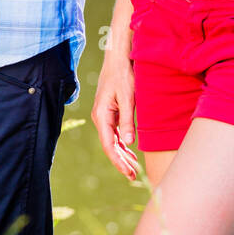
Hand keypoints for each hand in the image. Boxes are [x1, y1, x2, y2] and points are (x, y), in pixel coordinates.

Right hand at [91, 40, 138, 181]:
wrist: (118, 58)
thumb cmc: (123, 75)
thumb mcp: (128, 98)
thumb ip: (128, 120)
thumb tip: (129, 143)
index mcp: (102, 115)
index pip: (109, 145)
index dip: (118, 161)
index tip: (129, 173)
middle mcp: (100, 117)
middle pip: (109, 145)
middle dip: (120, 162)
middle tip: (133, 176)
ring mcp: (104, 114)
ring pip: (112, 140)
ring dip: (122, 154)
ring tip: (133, 168)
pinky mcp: (109, 111)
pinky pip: (114, 132)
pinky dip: (122, 143)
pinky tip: (129, 150)